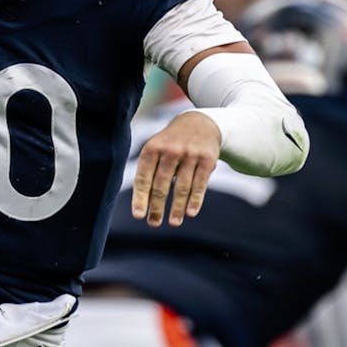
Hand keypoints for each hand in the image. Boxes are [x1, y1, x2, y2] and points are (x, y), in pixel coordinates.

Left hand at [131, 111, 219, 226]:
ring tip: (173, 223)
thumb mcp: (156, 148)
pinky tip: (190, 213)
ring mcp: (190, 154)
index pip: (143, 177)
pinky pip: (200, 184)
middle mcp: (170, 151)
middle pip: (161, 184)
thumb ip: (147, 170)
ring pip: (181, 187)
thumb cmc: (171, 143)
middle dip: (156, 206)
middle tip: (153, 223)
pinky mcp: (207, 160)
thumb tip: (140, 202)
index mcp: (152, 148)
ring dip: (176, 207)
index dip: (140, 198)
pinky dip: (195, 200)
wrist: (200, 123)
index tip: (138, 215)